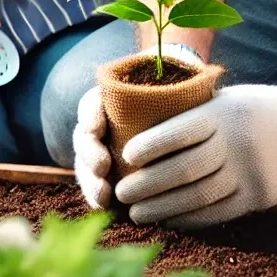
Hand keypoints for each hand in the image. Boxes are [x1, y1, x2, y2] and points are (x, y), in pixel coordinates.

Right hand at [73, 43, 203, 210]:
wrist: (177, 106)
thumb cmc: (175, 86)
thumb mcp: (173, 75)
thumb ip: (177, 72)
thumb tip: (192, 69)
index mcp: (107, 99)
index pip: (91, 105)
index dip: (91, 116)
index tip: (98, 126)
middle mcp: (100, 125)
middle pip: (84, 139)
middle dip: (89, 154)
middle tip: (102, 166)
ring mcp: (103, 150)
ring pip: (86, 166)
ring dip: (90, 181)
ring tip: (103, 195)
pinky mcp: (111, 174)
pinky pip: (97, 185)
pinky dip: (98, 197)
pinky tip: (106, 208)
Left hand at [114, 71, 276, 228]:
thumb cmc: (249, 108)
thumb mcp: (222, 100)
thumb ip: (190, 114)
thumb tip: (139, 128)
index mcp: (223, 114)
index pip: (180, 131)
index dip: (151, 144)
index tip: (126, 155)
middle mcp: (237, 143)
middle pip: (185, 169)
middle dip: (148, 183)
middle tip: (121, 192)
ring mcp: (250, 172)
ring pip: (199, 196)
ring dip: (163, 208)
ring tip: (137, 213)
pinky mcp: (259, 197)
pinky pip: (218, 213)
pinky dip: (189, 218)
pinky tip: (168, 219)